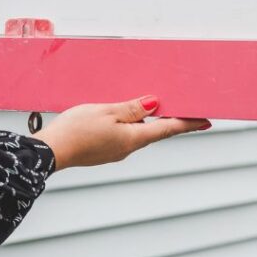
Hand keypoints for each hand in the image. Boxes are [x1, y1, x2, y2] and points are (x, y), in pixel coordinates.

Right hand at [32, 96, 210, 170]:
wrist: (50, 152)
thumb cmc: (76, 131)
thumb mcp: (106, 112)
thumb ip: (132, 109)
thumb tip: (155, 105)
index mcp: (133, 139)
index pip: (167, 129)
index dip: (188, 124)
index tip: (206, 121)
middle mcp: (127, 148)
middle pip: (154, 132)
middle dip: (168, 121)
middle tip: (183, 109)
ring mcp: (114, 152)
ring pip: (136, 134)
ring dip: (147, 122)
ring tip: (154, 109)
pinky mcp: (102, 151)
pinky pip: (122, 136)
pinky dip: (130, 126)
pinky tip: (123, 117)